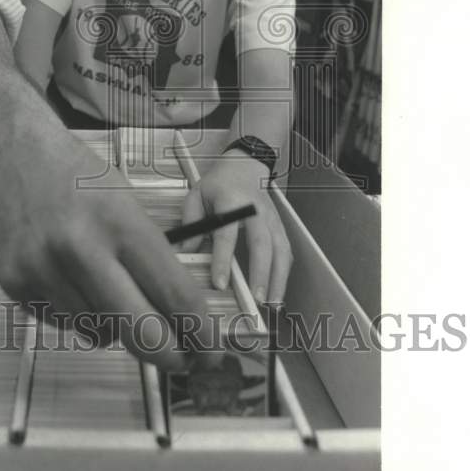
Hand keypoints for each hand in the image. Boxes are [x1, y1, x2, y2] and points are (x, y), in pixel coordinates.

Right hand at [0, 138, 216, 371]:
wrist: (21, 158)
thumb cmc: (83, 180)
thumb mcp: (130, 205)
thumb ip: (151, 261)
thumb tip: (180, 321)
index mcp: (120, 223)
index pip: (175, 294)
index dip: (201, 331)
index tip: (211, 351)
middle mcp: (80, 248)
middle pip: (141, 332)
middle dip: (169, 355)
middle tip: (181, 359)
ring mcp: (43, 269)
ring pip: (99, 333)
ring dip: (116, 327)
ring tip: (109, 290)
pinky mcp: (14, 284)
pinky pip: (64, 324)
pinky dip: (80, 315)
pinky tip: (74, 281)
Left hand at [180, 154, 292, 302]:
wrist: (244, 166)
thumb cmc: (218, 184)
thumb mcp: (196, 196)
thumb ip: (191, 224)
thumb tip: (183, 255)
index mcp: (231, 200)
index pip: (227, 234)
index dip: (222, 260)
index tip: (220, 283)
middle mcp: (256, 210)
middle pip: (262, 244)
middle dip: (260, 274)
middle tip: (255, 298)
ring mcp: (272, 218)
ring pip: (280, 250)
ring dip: (277, 279)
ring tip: (270, 304)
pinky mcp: (280, 227)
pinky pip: (286, 252)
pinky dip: (283, 274)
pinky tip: (277, 293)